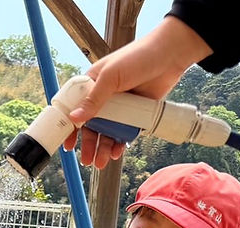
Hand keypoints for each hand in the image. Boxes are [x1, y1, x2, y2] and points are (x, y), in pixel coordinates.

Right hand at [63, 16, 212, 167]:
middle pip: (91, 126)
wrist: (171, 54)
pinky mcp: (135, 113)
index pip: (75, 109)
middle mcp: (103, 98)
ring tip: (102, 162)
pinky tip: (117, 151)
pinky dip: (120, 143)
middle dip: (88, 144)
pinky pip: (124, 132)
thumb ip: (93, 99)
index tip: (67, 144)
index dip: (69, 127)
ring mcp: (120, 107)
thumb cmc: (138, 56)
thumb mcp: (111, 76)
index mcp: (91, 85)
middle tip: (87, 160)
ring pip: (107, 132)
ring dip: (103, 148)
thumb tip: (74, 118)